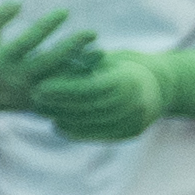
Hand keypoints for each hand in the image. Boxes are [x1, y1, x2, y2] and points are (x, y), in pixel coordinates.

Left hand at [22, 38, 194, 141]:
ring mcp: (135, 120)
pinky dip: (76, 131)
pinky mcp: (131, 133)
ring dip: (64, 118)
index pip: (89, 88)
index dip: (62, 90)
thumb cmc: (125, 66)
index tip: (38, 87)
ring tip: (41, 111)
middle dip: (59, 104)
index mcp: (129, 80)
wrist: (162, 85)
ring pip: (92, 123)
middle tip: (33, 100)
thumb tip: (48, 66)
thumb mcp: (106, 59)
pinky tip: (59, 125)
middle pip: (88, 108)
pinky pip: (99, 135)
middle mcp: (135, 102)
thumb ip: (81, 64)